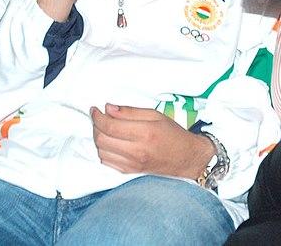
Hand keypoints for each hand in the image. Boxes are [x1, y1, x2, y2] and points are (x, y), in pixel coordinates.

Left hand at [91, 105, 213, 177]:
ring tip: (105, 129)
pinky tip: (111, 142)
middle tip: (99, 117)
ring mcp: (132, 164)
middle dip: (96, 126)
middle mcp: (137, 151)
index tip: (95, 109)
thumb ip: (130, 112)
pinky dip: (104, 150)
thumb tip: (108, 108)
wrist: (186, 158)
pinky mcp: (130, 172)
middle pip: (102, 139)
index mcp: (144, 133)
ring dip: (98, 138)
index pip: (110, 126)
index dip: (97, 116)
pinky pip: (107, 161)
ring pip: (101, 151)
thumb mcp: (155, 115)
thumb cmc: (172, 134)